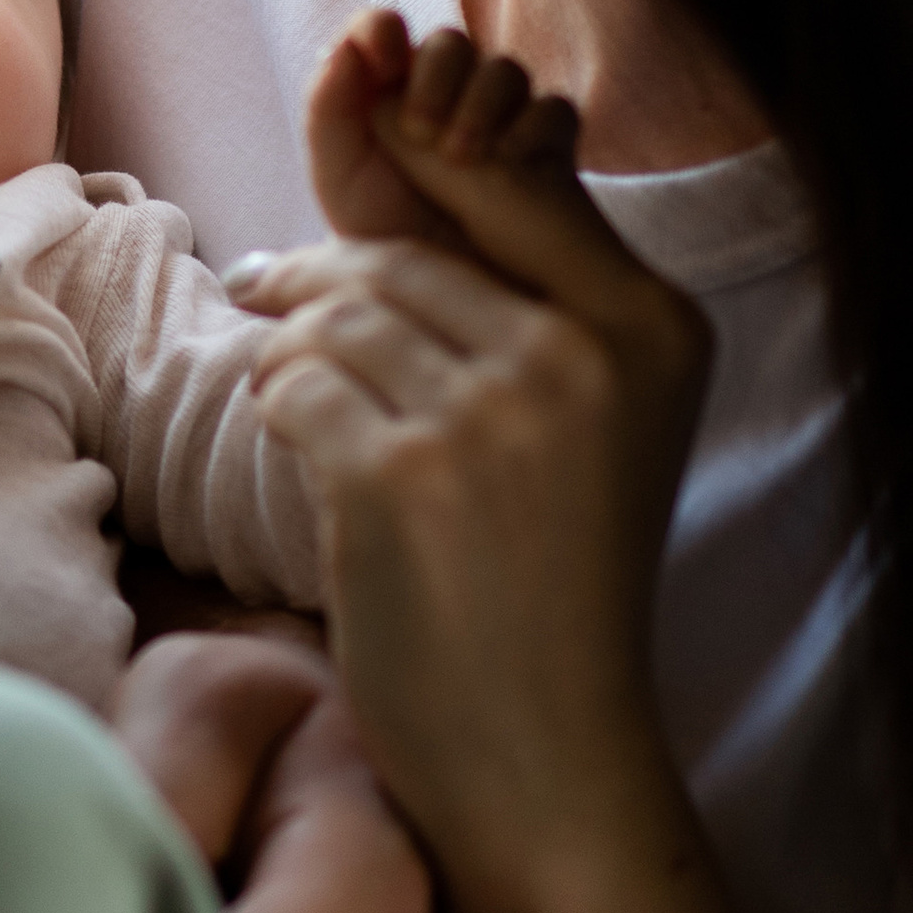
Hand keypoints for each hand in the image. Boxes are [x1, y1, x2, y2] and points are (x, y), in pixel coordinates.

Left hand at [237, 37, 710, 869]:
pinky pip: (293, 388)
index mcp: (650, 328)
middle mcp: (579, 356)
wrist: (546, 752)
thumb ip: (534, 314)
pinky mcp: (395, 475)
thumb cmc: (551, 588)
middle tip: (262, 285)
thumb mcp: (593, 428)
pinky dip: (274, 407)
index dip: (415, 161)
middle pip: (401, 254)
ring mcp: (488, 414)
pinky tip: (286, 437)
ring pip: (335, 317)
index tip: (347, 161)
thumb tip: (405, 197)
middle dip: (317, 273)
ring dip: (288, 345)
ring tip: (281, 382)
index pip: (511, 187)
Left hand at [303, 10, 580, 245]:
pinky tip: (509, 161)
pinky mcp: (545, 143)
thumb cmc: (386, 236)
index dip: (382, 28)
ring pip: (504, 70)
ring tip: (461, 159)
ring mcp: (499, 116)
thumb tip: (347, 45)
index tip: (383, 51)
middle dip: (436, 74)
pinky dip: (531, 127)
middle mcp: (443, 95)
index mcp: (385, 94)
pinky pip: (553, 109)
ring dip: (480, 104)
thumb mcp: (340, 179)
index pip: (382, 31)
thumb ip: (329, 110)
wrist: (446, 303)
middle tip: (420, 130)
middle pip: (450, 42)